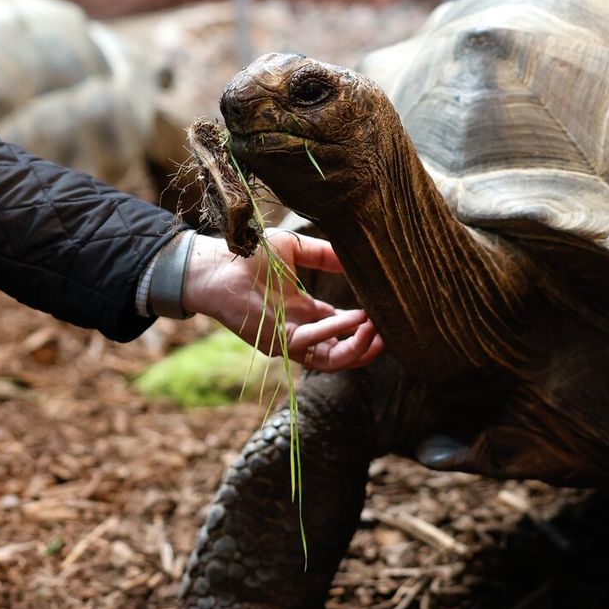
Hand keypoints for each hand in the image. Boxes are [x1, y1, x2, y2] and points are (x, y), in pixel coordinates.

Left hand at [181, 230, 384, 371]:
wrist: (218, 264)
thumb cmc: (251, 255)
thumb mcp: (297, 249)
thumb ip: (326, 255)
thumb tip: (358, 258)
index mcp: (306, 313)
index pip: (343, 329)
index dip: (365, 325)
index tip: (386, 313)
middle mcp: (301, 331)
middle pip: (343, 351)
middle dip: (369, 344)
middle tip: (390, 329)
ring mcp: (289, 341)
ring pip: (333, 360)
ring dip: (358, 347)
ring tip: (377, 330)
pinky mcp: (278, 344)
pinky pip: (313, 349)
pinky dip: (336, 337)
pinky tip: (353, 321)